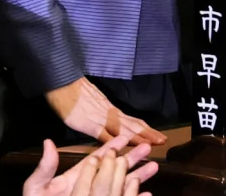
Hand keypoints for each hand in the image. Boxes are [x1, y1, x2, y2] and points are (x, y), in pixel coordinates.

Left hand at [23, 134, 157, 195]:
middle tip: (148, 148)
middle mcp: (89, 187)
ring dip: (138, 176)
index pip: (97, 159)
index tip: (125, 137)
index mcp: (75, 178)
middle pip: (115, 169)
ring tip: (154, 166)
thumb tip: (48, 142)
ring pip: (122, 185)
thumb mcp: (37, 188)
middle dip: (131, 158)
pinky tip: (147, 194)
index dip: (111, 147)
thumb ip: (45, 168)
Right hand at [45, 78, 166, 145]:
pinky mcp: (89, 125)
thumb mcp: (93, 99)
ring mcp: (100, 119)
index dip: (145, 129)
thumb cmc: (74, 90)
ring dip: (139, 138)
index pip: (132, 120)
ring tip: (153, 144)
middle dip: (148, 134)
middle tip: (163, 141)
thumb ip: (103, 110)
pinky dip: (116, 141)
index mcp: (110, 108)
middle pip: (132, 125)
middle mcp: (109, 114)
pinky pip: (105, 135)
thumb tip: (113, 118)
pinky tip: (126, 145)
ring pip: (124, 130)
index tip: (158, 135)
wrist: (62, 81)